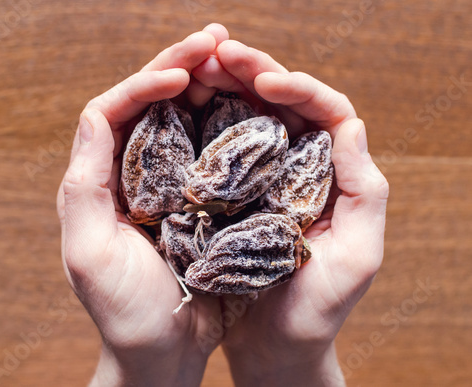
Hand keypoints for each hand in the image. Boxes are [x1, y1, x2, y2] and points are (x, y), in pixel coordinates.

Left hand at [56, 24, 233, 386]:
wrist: (164, 350)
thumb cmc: (124, 310)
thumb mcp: (89, 252)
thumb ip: (84, 184)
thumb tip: (98, 114)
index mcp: (106, 179)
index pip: (118, 110)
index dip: (146, 81)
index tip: (182, 71)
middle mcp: (138, 173)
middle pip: (155, 104)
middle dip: (182, 67)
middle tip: (216, 39)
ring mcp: (175, 183)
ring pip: (189, 119)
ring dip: (210, 85)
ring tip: (237, 57)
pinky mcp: (206, 199)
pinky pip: (218, 149)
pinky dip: (233, 122)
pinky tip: (254, 102)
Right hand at [195, 40, 388, 385]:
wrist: (276, 347)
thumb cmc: (319, 310)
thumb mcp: (357, 257)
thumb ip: (364, 191)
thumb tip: (351, 126)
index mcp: (336, 176)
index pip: (326, 111)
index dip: (299, 86)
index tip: (264, 79)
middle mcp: (301, 169)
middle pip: (284, 105)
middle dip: (255, 70)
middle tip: (219, 52)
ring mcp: (265, 179)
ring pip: (250, 117)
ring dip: (228, 87)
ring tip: (199, 66)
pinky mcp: (234, 195)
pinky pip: (222, 147)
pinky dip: (207, 122)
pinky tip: (185, 106)